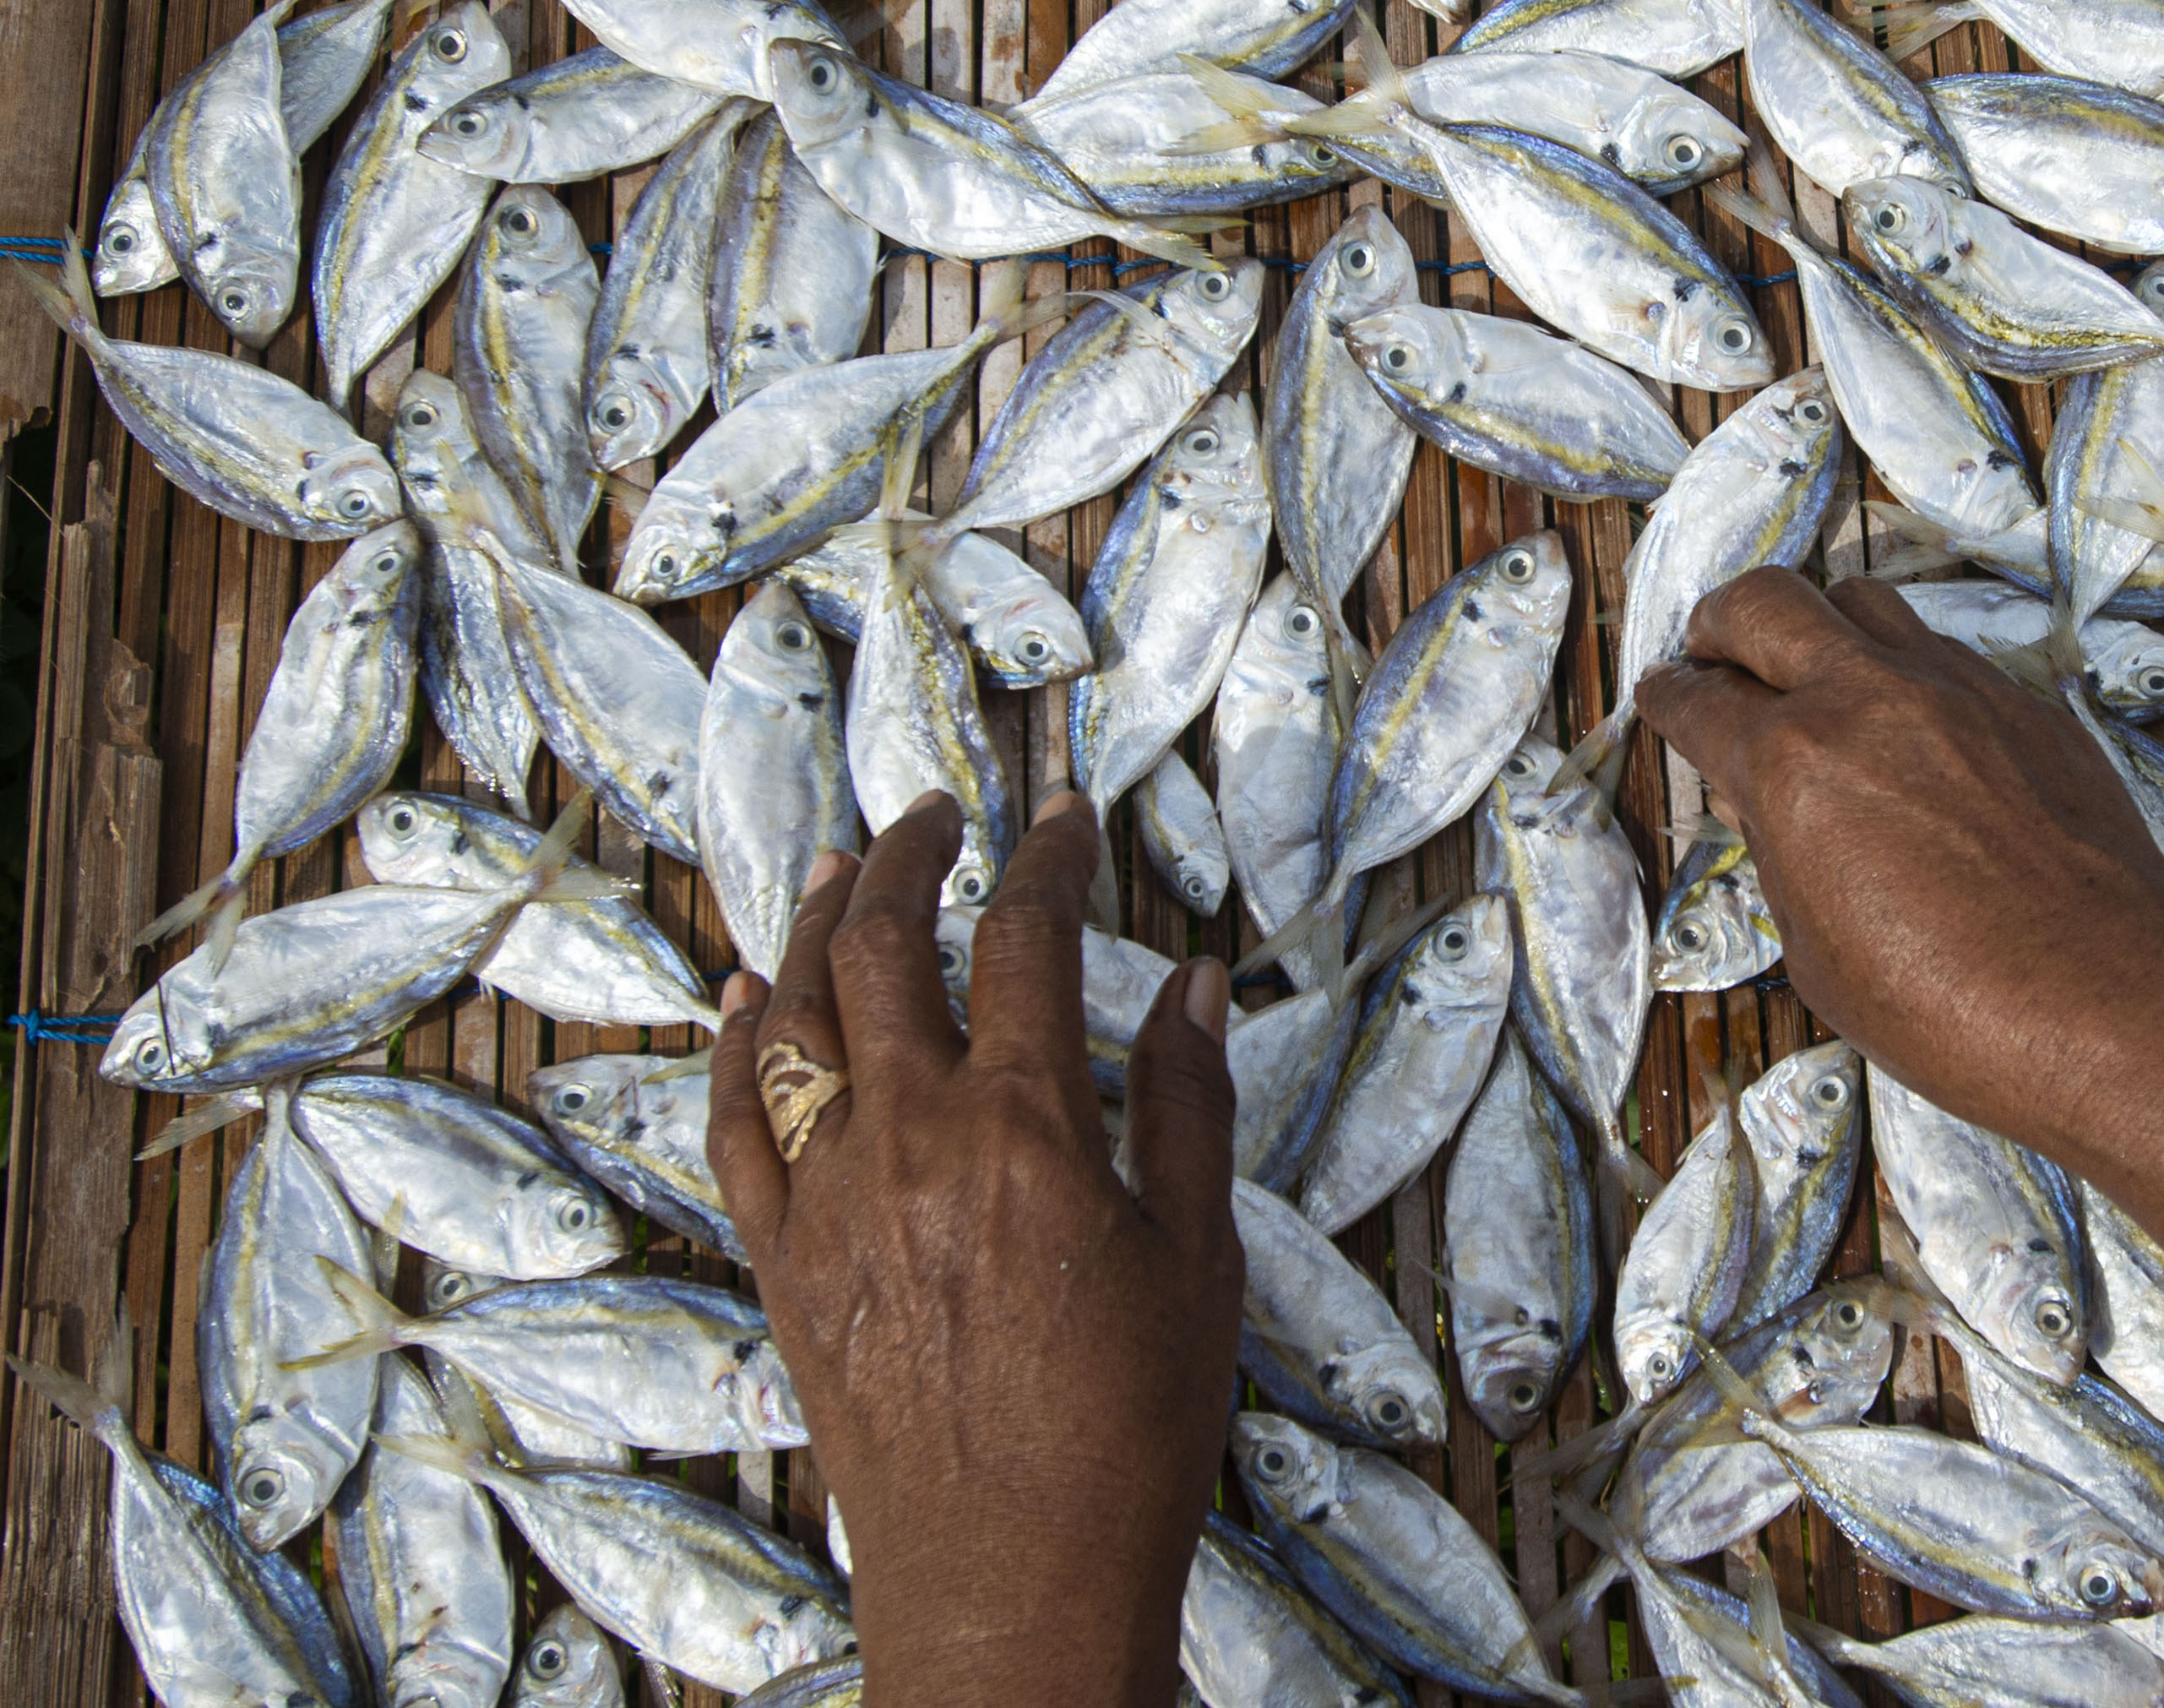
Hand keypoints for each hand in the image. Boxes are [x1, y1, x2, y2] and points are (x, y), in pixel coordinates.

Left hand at [708, 788, 1241, 1707]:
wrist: (1010, 1581)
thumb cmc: (1126, 1432)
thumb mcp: (1199, 1260)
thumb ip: (1189, 1107)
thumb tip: (1192, 983)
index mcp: (1025, 1128)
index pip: (1025, 937)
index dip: (1044, 857)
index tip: (1060, 816)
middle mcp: (909, 1140)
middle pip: (881, 943)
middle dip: (905, 854)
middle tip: (932, 814)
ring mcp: (828, 1199)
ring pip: (793, 1015)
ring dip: (812, 921)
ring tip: (838, 867)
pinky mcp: (780, 1261)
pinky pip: (733, 1123)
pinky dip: (734, 1044)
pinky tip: (743, 1000)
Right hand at [1633, 570, 2163, 1155]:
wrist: (2107, 1002)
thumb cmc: (1946, 1008)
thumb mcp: (1816, 953)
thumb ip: (1783, 860)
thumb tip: (1772, 810)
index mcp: (1791, 764)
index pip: (1699, 701)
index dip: (1669, 699)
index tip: (1665, 696)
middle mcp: (1867, 698)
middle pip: (1766, 601)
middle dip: (1723, 623)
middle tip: (1716, 651)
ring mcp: (1956, 690)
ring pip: (1864, 601)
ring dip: (1822, 628)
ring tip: (1818, 675)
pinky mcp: (2028, 706)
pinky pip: (1948, 656)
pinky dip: (1910, 676)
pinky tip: (1918, 733)